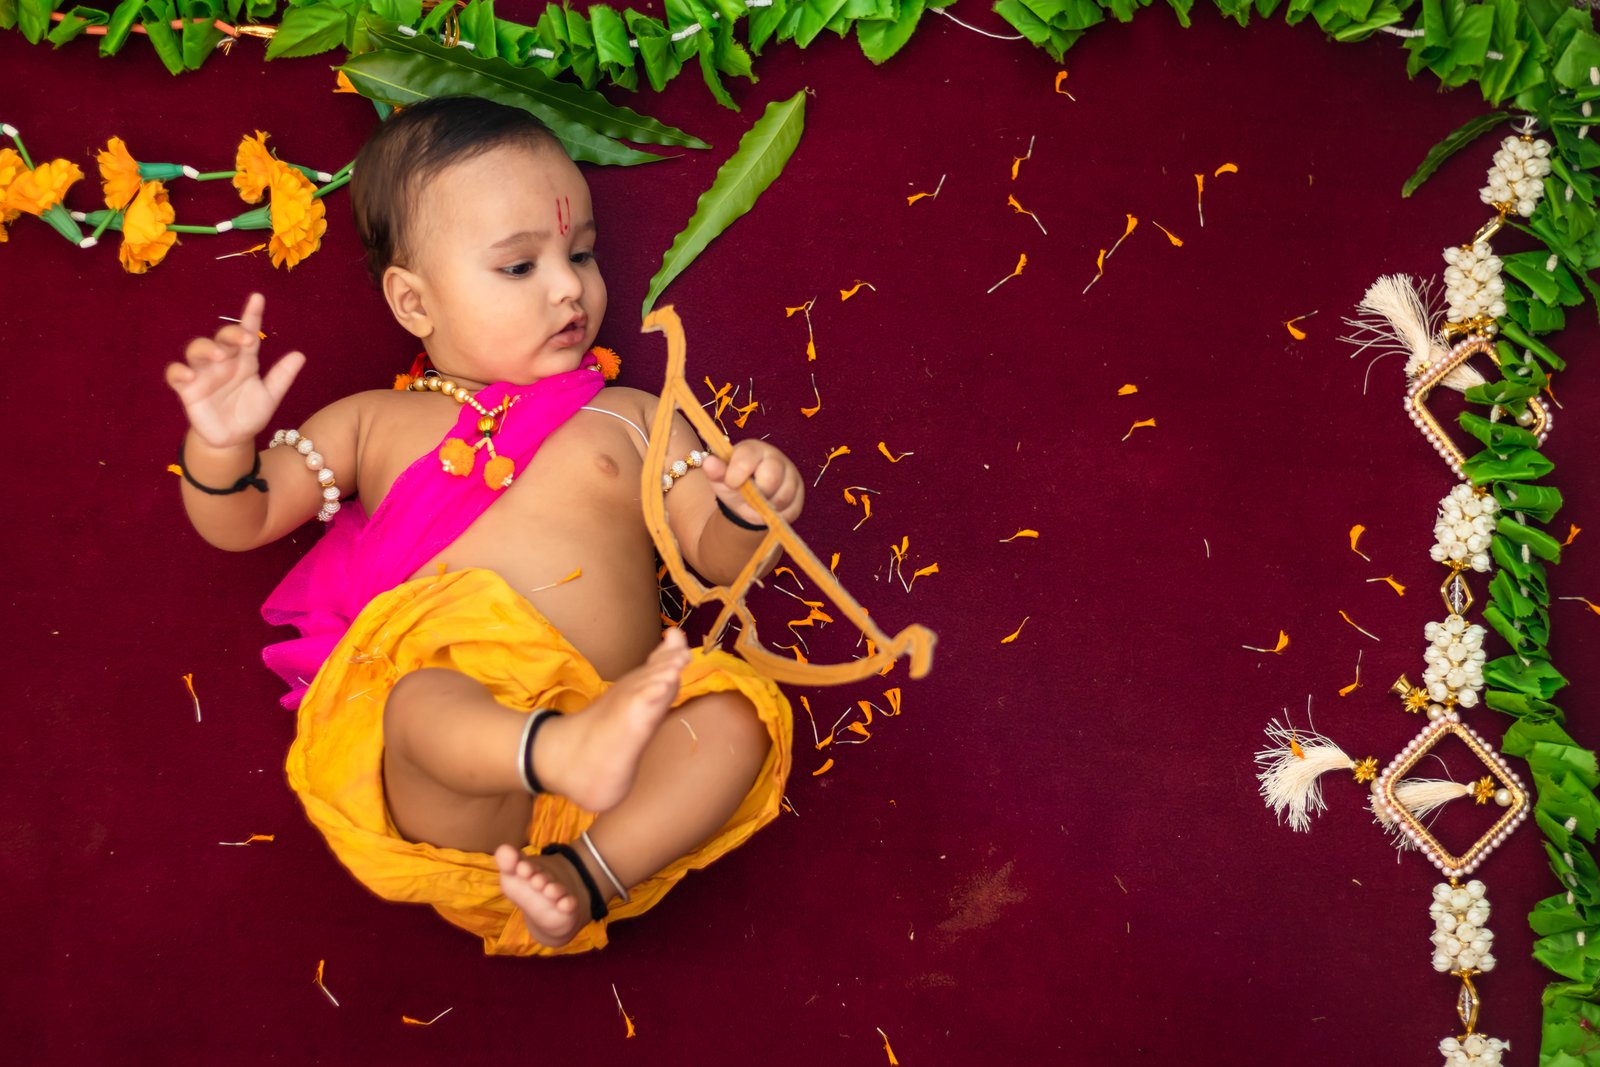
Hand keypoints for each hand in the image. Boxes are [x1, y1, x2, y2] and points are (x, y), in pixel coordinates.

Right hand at [165, 293, 304, 448]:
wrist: (233, 439)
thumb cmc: (249, 413)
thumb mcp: (270, 397)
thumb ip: (282, 377)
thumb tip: (300, 355)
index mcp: (244, 361)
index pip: (247, 333)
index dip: (251, 315)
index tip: (258, 298)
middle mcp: (222, 362)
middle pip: (221, 338)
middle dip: (231, 333)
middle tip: (245, 340)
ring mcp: (203, 374)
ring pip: (196, 349)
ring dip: (206, 348)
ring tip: (219, 356)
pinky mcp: (187, 389)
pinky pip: (175, 374)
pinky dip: (179, 372)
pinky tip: (189, 375)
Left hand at [700, 439, 803, 526]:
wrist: (749, 499)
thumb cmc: (734, 484)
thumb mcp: (720, 479)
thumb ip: (715, 471)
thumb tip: (709, 462)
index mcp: (753, 449)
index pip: (749, 457)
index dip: (738, 474)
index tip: (731, 484)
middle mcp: (775, 457)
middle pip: (772, 476)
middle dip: (757, 493)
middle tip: (749, 497)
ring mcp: (791, 473)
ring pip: (783, 495)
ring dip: (766, 507)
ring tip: (757, 505)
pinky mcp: (800, 491)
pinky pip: (792, 508)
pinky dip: (777, 515)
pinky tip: (768, 510)